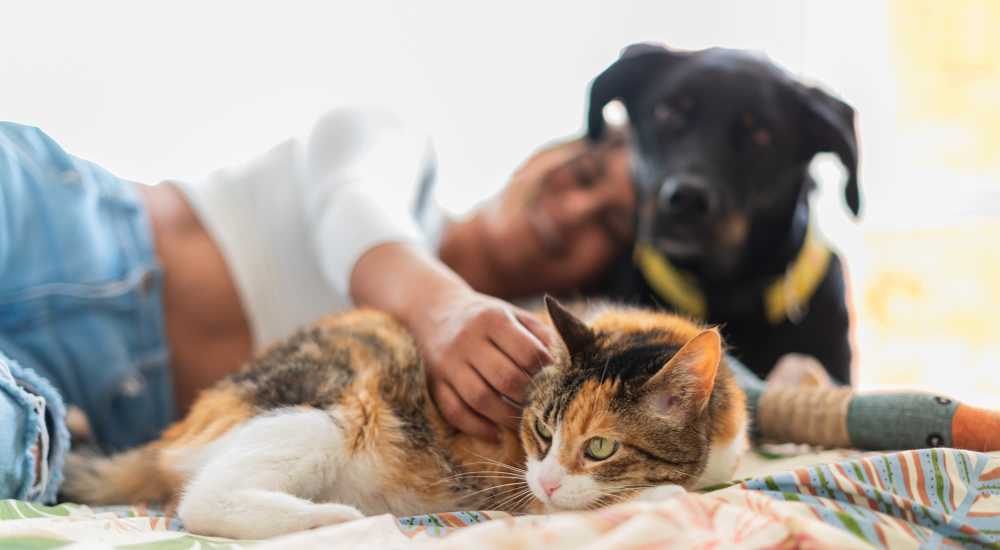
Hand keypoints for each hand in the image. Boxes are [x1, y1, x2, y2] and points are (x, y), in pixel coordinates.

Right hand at [408, 288, 554, 440]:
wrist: (435, 311)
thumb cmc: (487, 318)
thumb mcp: (514, 315)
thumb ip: (541, 335)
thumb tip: (570, 362)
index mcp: (492, 319)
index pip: (527, 353)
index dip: (546, 372)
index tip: (556, 383)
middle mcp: (467, 340)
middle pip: (505, 378)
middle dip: (529, 398)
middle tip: (542, 408)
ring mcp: (447, 363)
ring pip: (480, 399)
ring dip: (506, 417)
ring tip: (522, 424)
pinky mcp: (434, 383)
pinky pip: (454, 412)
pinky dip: (477, 428)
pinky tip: (495, 433)